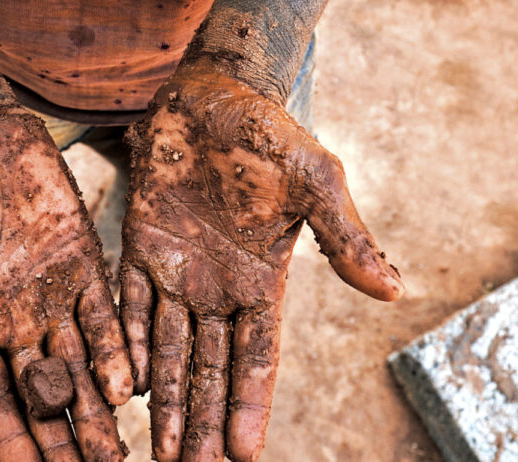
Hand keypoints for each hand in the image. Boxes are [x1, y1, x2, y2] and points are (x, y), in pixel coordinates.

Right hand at [0, 111, 132, 460]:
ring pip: (80, 368)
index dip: (13, 444)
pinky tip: (129, 386)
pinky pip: (104, 317)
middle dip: (64, 443)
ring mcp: (51, 295)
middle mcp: (14, 322)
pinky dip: (115, 351)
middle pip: (43, 398)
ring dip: (98, 413)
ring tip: (119, 456)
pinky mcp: (84, 263)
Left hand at [118, 67, 403, 461]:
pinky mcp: (141, 247)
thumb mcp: (316, 182)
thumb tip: (393, 292)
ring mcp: (179, 271)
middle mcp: (220, 287)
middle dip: (202, 422)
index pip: (256, 357)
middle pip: (210, 368)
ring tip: (159, 453)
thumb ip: (345, 238)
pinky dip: (126, 346)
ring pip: (168, 350)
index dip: (250, 404)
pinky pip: (129, 306)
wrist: (213, 91)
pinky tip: (125, 388)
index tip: (244, 454)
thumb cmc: (270, 133)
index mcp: (262, 280)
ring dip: (166, 401)